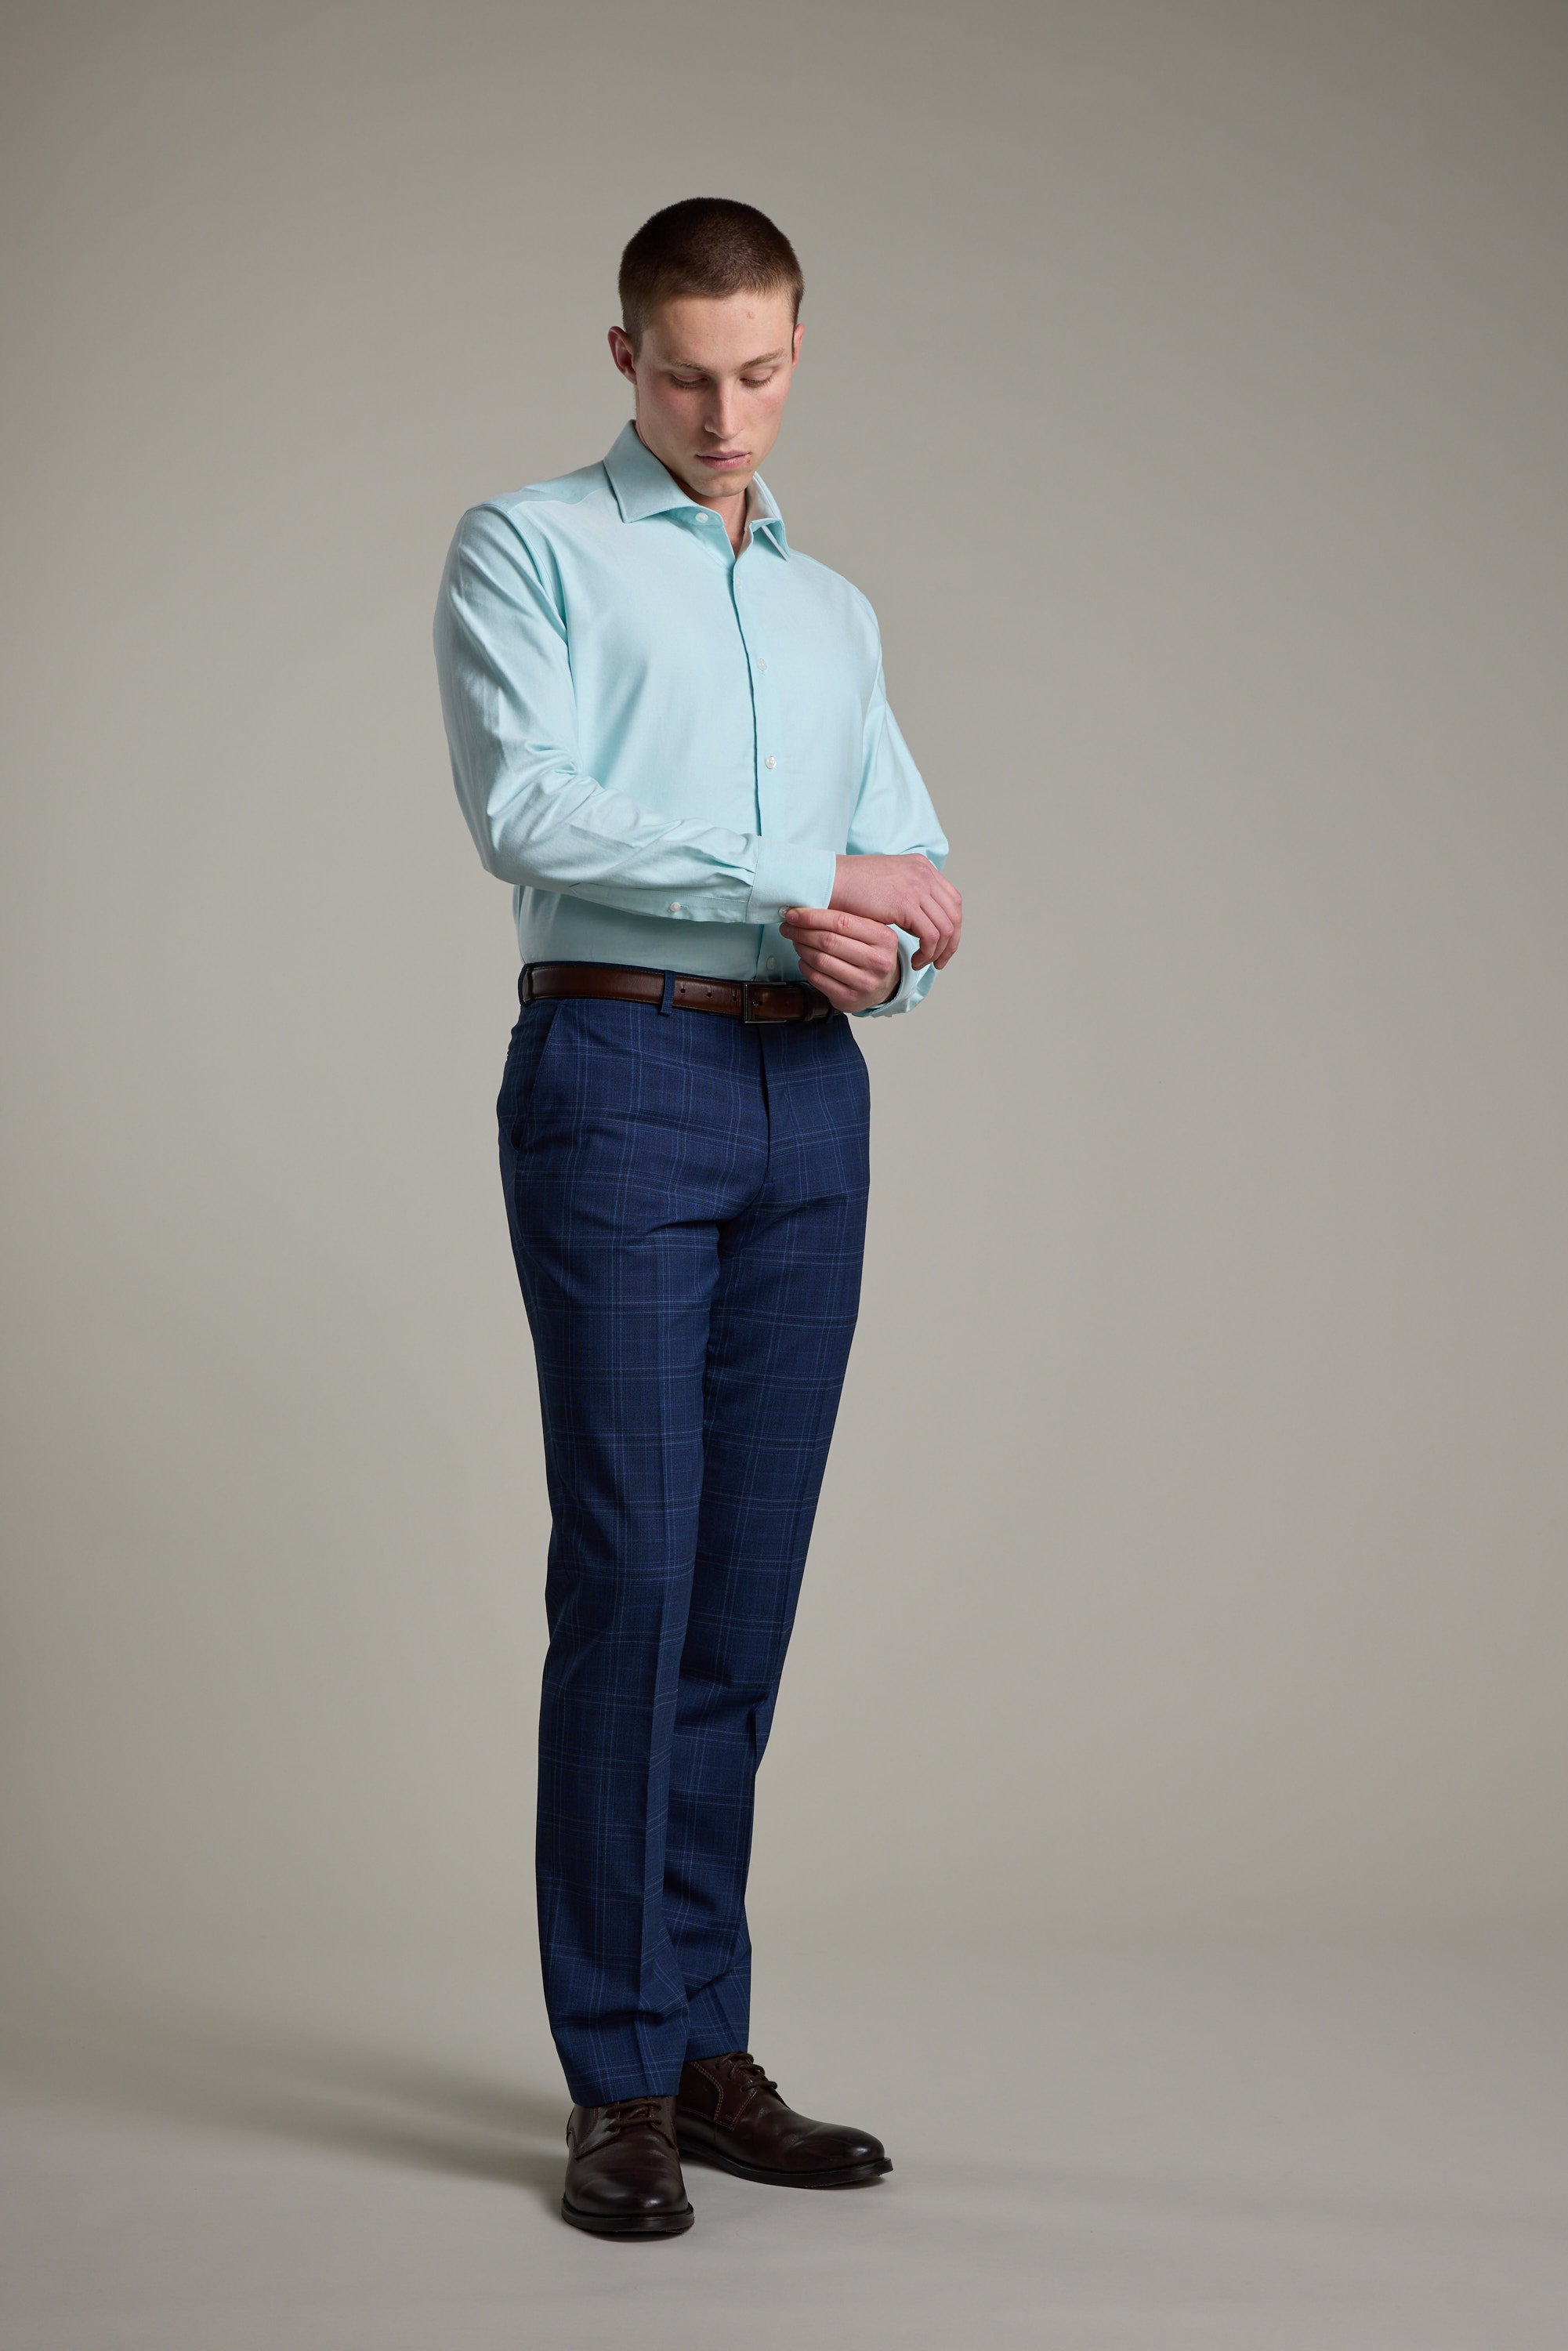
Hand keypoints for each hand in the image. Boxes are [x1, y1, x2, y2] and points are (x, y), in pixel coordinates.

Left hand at [779, 908, 901, 1012]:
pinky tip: (803, 958)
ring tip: (795, 940)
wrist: (885, 986)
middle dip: (802, 932)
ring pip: (820, 960)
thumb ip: (847, 919)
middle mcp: (877, 961)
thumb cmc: (872, 952)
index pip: (842, 922)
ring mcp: (863, 983)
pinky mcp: (849, 998)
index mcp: (884, 938)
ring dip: (801, 948)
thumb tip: (806, 908)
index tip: (794, 913)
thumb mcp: (872, 932)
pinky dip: (805, 966)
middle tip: (788, 927)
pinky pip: (817, 979)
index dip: (813, 916)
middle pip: (829, 941)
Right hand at [828, 853, 961, 968]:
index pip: (952, 900)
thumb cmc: (849, 887)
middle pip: (954, 914)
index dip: (951, 926)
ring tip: (922, 964)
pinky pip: (931, 935)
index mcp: (921, 867)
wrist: (829, 880)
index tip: (941, 946)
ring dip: (938, 951)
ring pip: (946, 927)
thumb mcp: (887, 883)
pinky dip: (927, 953)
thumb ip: (906, 893)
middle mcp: (924, 873)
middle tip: (939, 962)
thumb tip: (918, 914)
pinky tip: (913, 961)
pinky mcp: (906, 903)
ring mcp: (917, 886)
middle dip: (950, 943)